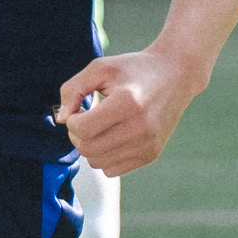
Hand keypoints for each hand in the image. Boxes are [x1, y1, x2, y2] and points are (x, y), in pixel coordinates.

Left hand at [57, 44, 206, 177]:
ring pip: (97, 163)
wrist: (176, 75)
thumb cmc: (133, 69)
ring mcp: (148, 144)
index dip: (72, 121)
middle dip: (77, 135)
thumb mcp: (100, 68)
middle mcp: (140, 127)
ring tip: (100, 127)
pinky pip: (112, 170)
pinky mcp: (151, 155)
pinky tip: (112, 137)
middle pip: (87, 149)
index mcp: (127, 103)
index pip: (83, 129)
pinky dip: (105, 157)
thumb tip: (61, 119)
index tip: (80, 110)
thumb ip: (73, 89)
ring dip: (90, 147)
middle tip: (85, 119)